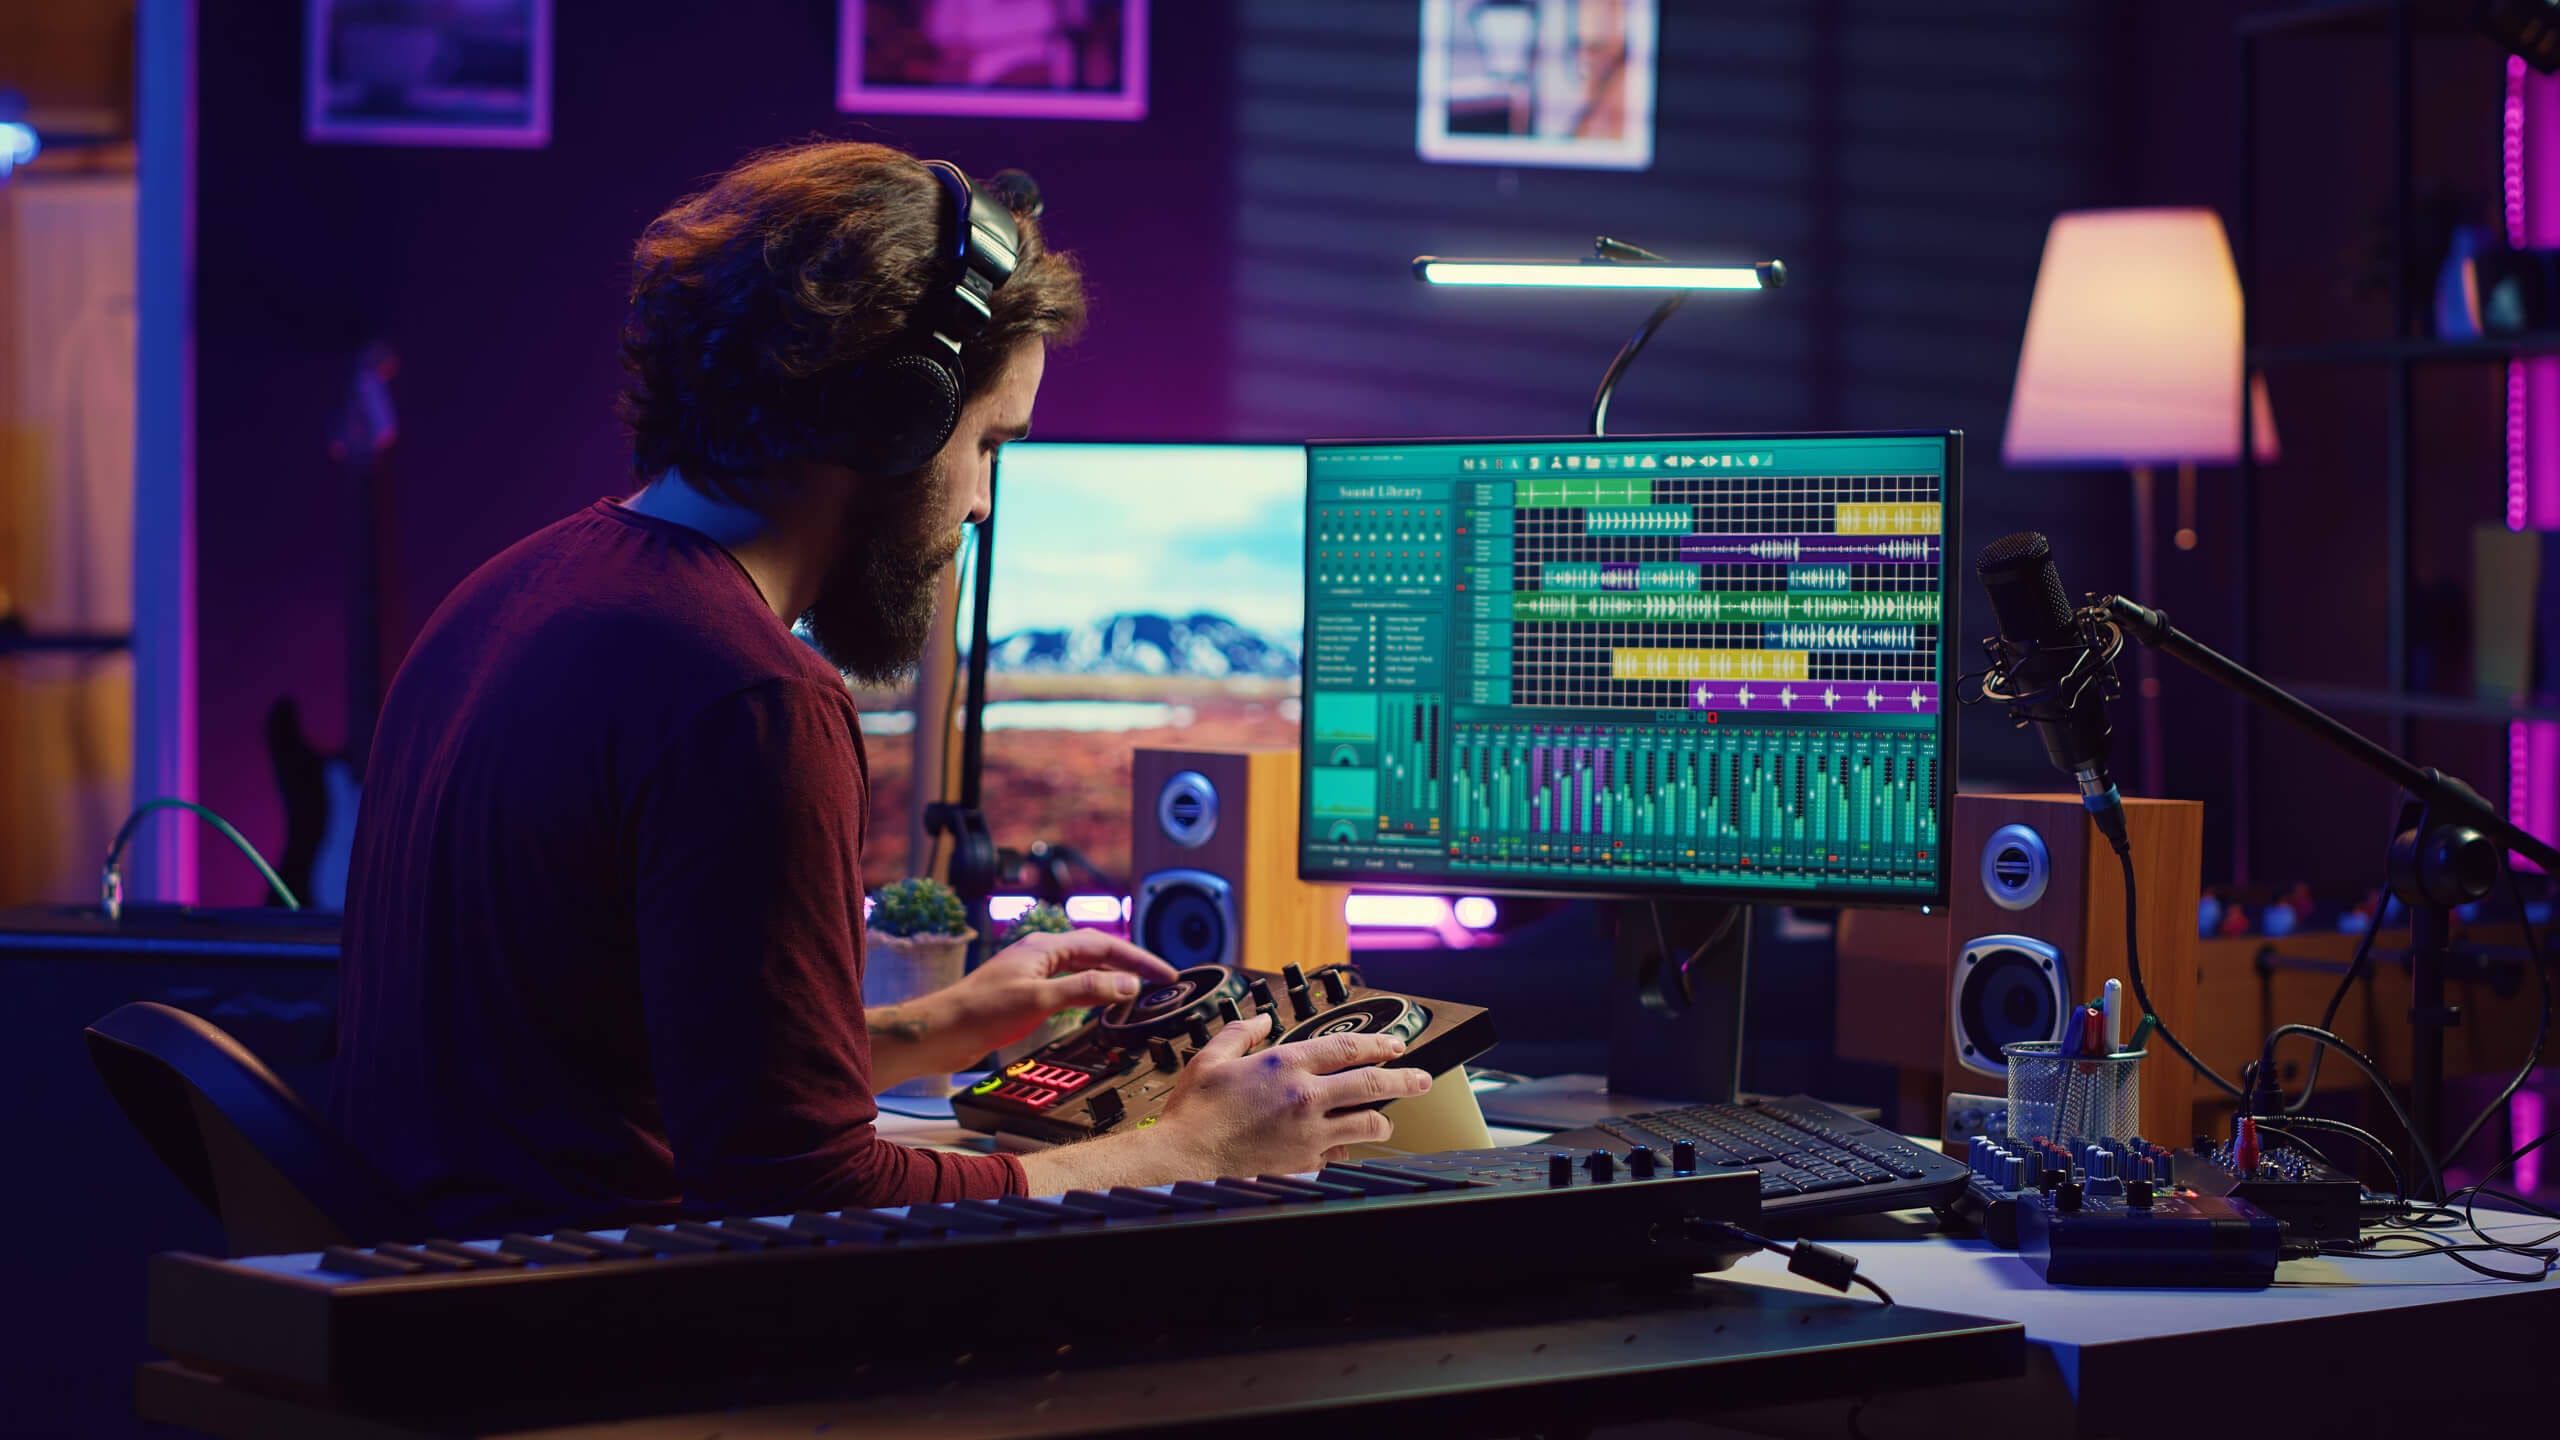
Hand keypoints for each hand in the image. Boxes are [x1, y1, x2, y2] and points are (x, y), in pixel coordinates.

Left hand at [874, 929, 1177, 1079]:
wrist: (941, 1031)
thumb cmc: (982, 1012)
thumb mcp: (1040, 999)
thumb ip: (1086, 990)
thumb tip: (1127, 983)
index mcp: (1046, 946)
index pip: (1105, 946)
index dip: (1139, 959)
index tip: (1166, 974)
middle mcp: (1041, 954)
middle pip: (1097, 952)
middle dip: (1131, 964)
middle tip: (1160, 982)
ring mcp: (1033, 972)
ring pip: (1083, 968)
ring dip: (1112, 977)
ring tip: (1138, 990)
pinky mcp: (1026, 992)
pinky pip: (1069, 984)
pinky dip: (1092, 991)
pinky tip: (1098, 1003)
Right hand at [1152, 1013, 1436, 1175]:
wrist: (1184, 1156)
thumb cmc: (1195, 1109)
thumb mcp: (1212, 1057)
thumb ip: (1242, 1033)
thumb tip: (1263, 1019)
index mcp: (1286, 1064)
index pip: (1347, 1047)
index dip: (1379, 1043)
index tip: (1396, 1045)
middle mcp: (1305, 1097)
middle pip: (1371, 1083)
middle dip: (1405, 1079)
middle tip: (1424, 1079)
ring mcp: (1308, 1132)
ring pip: (1367, 1123)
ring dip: (1382, 1119)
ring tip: (1388, 1118)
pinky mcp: (1303, 1160)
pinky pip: (1340, 1153)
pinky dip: (1345, 1148)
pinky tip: (1344, 1145)